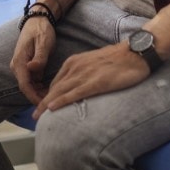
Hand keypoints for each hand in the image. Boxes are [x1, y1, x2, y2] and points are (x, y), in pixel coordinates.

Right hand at [10, 18, 56, 104]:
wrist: (38, 20)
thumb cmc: (41, 30)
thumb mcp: (43, 42)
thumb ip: (39, 57)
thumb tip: (32, 68)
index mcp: (19, 61)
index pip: (25, 85)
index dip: (34, 97)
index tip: (44, 105)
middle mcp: (17, 66)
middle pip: (26, 88)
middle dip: (38, 97)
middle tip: (53, 104)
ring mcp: (21, 67)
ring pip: (30, 86)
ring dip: (40, 93)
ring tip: (54, 98)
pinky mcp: (27, 66)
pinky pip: (32, 81)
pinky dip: (41, 87)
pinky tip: (51, 90)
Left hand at [32, 42, 149, 119]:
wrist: (135, 53)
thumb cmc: (119, 59)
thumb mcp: (94, 63)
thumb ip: (84, 72)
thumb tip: (79, 85)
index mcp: (75, 62)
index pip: (56, 82)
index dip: (48, 95)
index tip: (42, 106)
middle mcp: (75, 67)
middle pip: (54, 88)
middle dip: (43, 102)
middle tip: (34, 115)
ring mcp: (84, 74)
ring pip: (60, 91)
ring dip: (47, 104)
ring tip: (38, 116)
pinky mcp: (95, 83)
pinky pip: (74, 93)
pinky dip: (61, 101)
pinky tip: (52, 108)